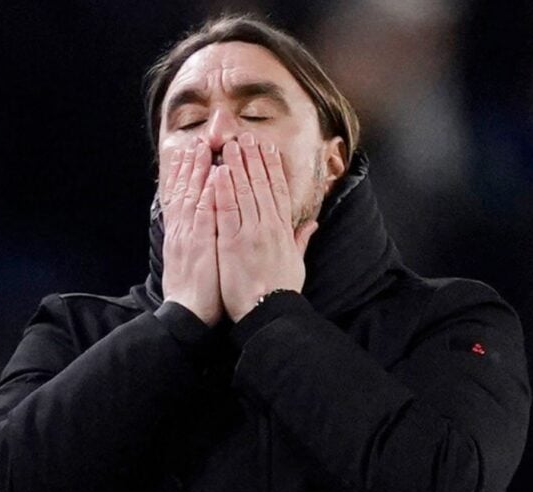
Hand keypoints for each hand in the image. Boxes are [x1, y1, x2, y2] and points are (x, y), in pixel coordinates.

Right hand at [159, 141, 221, 326]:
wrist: (186, 315)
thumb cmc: (195, 292)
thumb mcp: (195, 263)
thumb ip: (200, 242)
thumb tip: (204, 230)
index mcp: (182, 235)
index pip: (182, 198)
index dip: (185, 175)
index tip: (190, 154)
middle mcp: (182, 231)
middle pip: (183, 191)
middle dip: (188, 165)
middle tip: (193, 141)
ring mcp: (189, 236)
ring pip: (191, 196)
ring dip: (196, 171)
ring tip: (201, 148)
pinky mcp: (199, 245)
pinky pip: (204, 216)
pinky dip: (208, 195)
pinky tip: (213, 177)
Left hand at [213, 134, 317, 320]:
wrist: (269, 312)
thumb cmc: (280, 291)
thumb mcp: (297, 262)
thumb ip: (301, 239)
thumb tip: (313, 224)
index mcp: (282, 230)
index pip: (277, 191)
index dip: (271, 167)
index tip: (266, 149)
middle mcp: (268, 226)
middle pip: (260, 185)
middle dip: (252, 159)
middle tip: (245, 137)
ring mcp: (250, 233)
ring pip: (244, 192)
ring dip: (237, 166)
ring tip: (230, 146)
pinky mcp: (232, 242)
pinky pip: (226, 211)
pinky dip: (223, 191)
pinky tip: (219, 173)